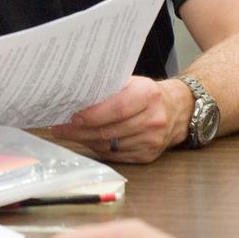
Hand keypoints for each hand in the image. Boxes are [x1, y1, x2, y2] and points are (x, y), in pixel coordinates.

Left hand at [49, 76, 187, 162]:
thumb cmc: (147, 93)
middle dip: (79, 131)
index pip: (116, 109)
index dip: (91, 115)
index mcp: (148, 95)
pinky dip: (98, 148)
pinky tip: (87, 140)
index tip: (71, 116)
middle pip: (108, 130)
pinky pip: (116, 155)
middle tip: (60, 128)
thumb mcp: (132, 81)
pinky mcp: (149, 155)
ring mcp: (152, 140)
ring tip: (68, 133)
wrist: (178, 109)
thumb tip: (75, 95)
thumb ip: (108, 87)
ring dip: (85, 140)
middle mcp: (153, 119)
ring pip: (109, 145)